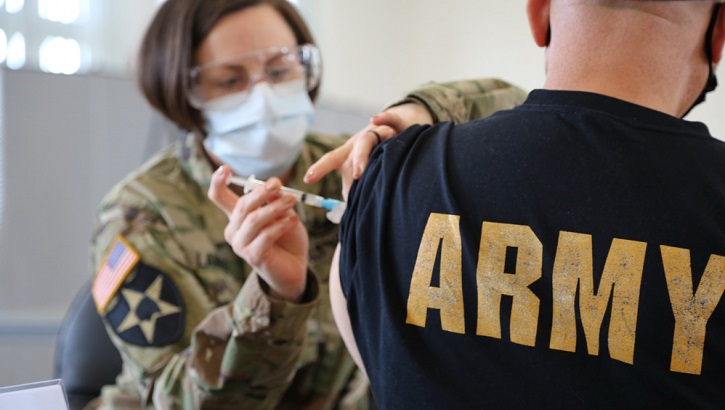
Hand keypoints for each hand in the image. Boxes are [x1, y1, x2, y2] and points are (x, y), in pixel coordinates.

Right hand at [208, 166, 308, 301]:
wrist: (295, 266)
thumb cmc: (287, 237)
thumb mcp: (282, 213)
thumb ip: (274, 201)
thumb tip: (273, 185)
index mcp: (237, 216)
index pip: (219, 197)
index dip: (218, 182)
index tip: (224, 168)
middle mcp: (234, 230)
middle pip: (241, 206)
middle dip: (260, 193)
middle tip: (278, 184)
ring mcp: (240, 245)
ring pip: (254, 220)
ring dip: (274, 208)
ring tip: (292, 201)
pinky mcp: (252, 256)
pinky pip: (266, 235)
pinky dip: (281, 225)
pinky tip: (294, 220)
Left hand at [303, 103, 433, 195]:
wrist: (400, 128)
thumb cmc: (379, 154)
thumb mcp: (366, 168)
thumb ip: (356, 185)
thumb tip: (350, 208)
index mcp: (349, 153)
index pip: (331, 160)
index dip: (320, 168)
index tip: (307, 179)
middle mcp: (359, 141)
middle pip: (349, 154)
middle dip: (348, 170)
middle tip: (350, 191)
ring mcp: (376, 133)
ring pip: (365, 142)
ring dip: (361, 156)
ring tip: (359, 172)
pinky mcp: (394, 125)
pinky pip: (390, 120)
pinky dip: (383, 118)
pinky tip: (375, 119)